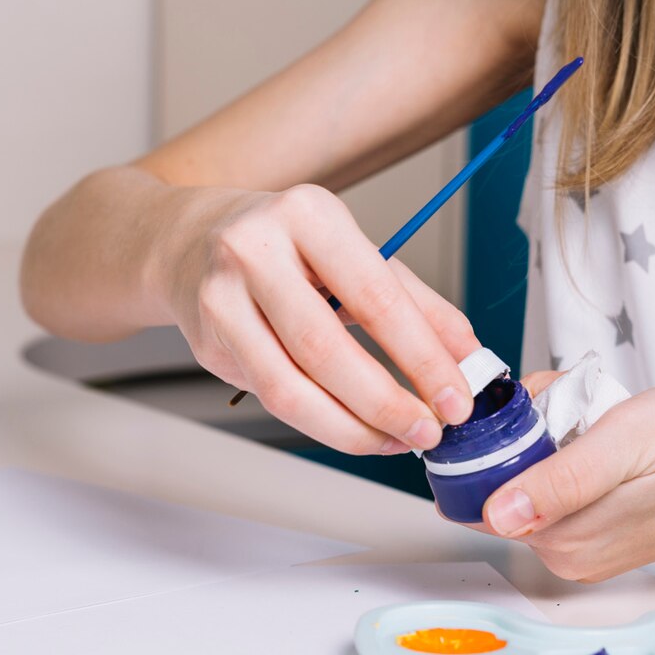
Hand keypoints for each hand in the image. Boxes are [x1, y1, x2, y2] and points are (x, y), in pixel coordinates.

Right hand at [166, 183, 480, 454]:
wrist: (188, 241)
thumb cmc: (282, 245)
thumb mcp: (352, 251)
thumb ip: (413, 302)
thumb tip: (466, 354)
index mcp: (307, 215)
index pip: (374, 296)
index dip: (419, 355)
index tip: (454, 395)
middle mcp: (256, 252)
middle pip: (326, 349)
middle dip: (385, 402)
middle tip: (427, 430)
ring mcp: (222, 299)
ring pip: (290, 388)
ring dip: (351, 427)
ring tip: (395, 439)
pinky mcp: (208, 343)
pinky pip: (271, 397)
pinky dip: (321, 422)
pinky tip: (355, 428)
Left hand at [478, 374, 654, 581]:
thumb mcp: (629, 441)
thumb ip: (560, 481)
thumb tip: (495, 512)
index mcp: (563, 539)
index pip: (479, 491)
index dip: (492, 441)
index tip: (530, 407)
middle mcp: (565, 555)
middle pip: (499, 483)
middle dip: (522, 434)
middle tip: (576, 401)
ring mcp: (582, 549)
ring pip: (527, 480)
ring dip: (548, 439)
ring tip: (602, 417)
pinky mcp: (599, 536)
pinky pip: (556, 487)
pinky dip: (569, 452)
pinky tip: (608, 435)